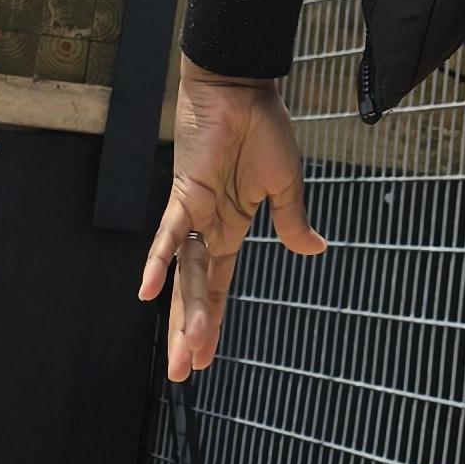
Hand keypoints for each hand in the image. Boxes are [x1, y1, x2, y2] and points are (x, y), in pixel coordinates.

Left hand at [139, 64, 326, 381]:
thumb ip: (293, 222)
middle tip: (182, 374)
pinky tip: (148, 291)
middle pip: (196, 291)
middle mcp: (208, 228)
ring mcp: (195, 213)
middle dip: (190, 333)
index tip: (204, 359)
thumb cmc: (264, 129)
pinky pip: (172, 233)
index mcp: (231, 228)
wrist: (242, 88)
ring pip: (187, 275)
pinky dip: (160, 260)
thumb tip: (317, 252)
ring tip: (182, 354)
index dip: (211, 321)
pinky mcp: (187, 193)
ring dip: (184, 314)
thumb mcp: (287, 185)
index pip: (217, 285)